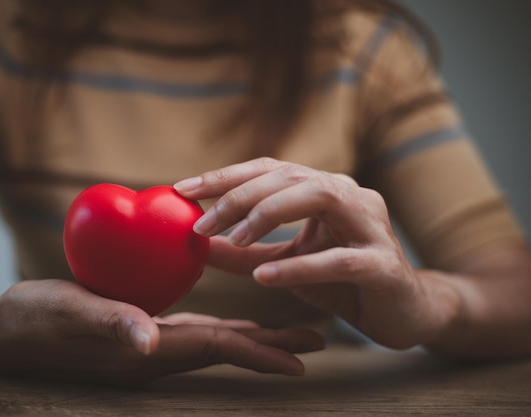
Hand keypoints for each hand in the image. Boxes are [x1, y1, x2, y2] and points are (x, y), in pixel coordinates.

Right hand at [0, 279, 323, 385]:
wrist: (3, 331)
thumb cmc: (32, 319)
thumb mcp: (68, 313)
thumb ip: (109, 323)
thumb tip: (148, 341)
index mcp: (146, 352)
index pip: (215, 349)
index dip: (258, 353)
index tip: (302, 360)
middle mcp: (154, 353)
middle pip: (225, 348)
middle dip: (270, 346)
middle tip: (316, 341)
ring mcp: (148, 345)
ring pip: (213, 341)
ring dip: (252, 337)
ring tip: (289, 332)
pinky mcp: (140, 331)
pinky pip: (193, 330)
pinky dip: (222, 327)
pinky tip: (233, 321)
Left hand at [175, 157, 456, 349]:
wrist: (406, 312)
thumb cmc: (344, 283)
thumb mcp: (285, 264)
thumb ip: (243, 253)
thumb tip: (196, 245)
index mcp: (325, 190)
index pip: (269, 170)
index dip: (225, 176)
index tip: (182, 189)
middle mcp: (349, 196)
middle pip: (289, 177)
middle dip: (239, 195)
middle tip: (201, 222)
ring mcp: (371, 226)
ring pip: (320, 197)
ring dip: (269, 214)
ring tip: (234, 239)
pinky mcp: (383, 265)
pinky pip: (339, 260)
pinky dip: (299, 266)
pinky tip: (264, 277)